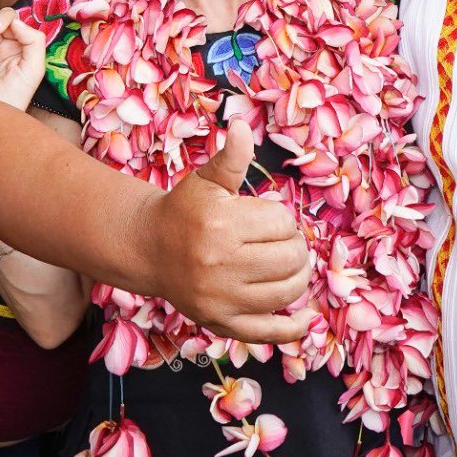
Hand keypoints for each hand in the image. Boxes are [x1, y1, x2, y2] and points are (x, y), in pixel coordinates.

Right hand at [139, 117, 313, 343]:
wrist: (149, 249)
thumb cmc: (183, 211)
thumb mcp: (206, 180)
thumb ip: (230, 158)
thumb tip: (242, 124)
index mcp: (220, 225)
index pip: (283, 222)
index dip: (281, 217)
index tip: (265, 218)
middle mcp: (220, 265)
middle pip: (291, 257)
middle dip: (293, 245)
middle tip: (277, 240)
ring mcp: (221, 299)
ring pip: (287, 291)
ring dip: (297, 276)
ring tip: (283, 264)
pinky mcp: (221, 323)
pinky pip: (269, 332)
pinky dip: (294, 327)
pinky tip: (308, 318)